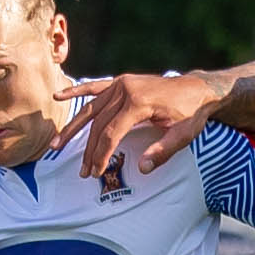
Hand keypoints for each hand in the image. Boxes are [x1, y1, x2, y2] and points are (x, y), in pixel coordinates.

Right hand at [49, 72, 223, 177]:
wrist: (198, 89)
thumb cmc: (192, 113)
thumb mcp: (182, 135)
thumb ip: (162, 152)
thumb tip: (142, 169)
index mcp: (139, 102)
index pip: (111, 133)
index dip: (102, 155)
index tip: (96, 172)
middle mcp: (126, 90)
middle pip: (99, 124)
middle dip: (89, 150)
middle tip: (83, 171)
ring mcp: (122, 84)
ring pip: (91, 109)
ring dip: (73, 128)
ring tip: (56, 145)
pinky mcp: (122, 82)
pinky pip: (95, 87)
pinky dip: (77, 92)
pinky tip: (59, 96)